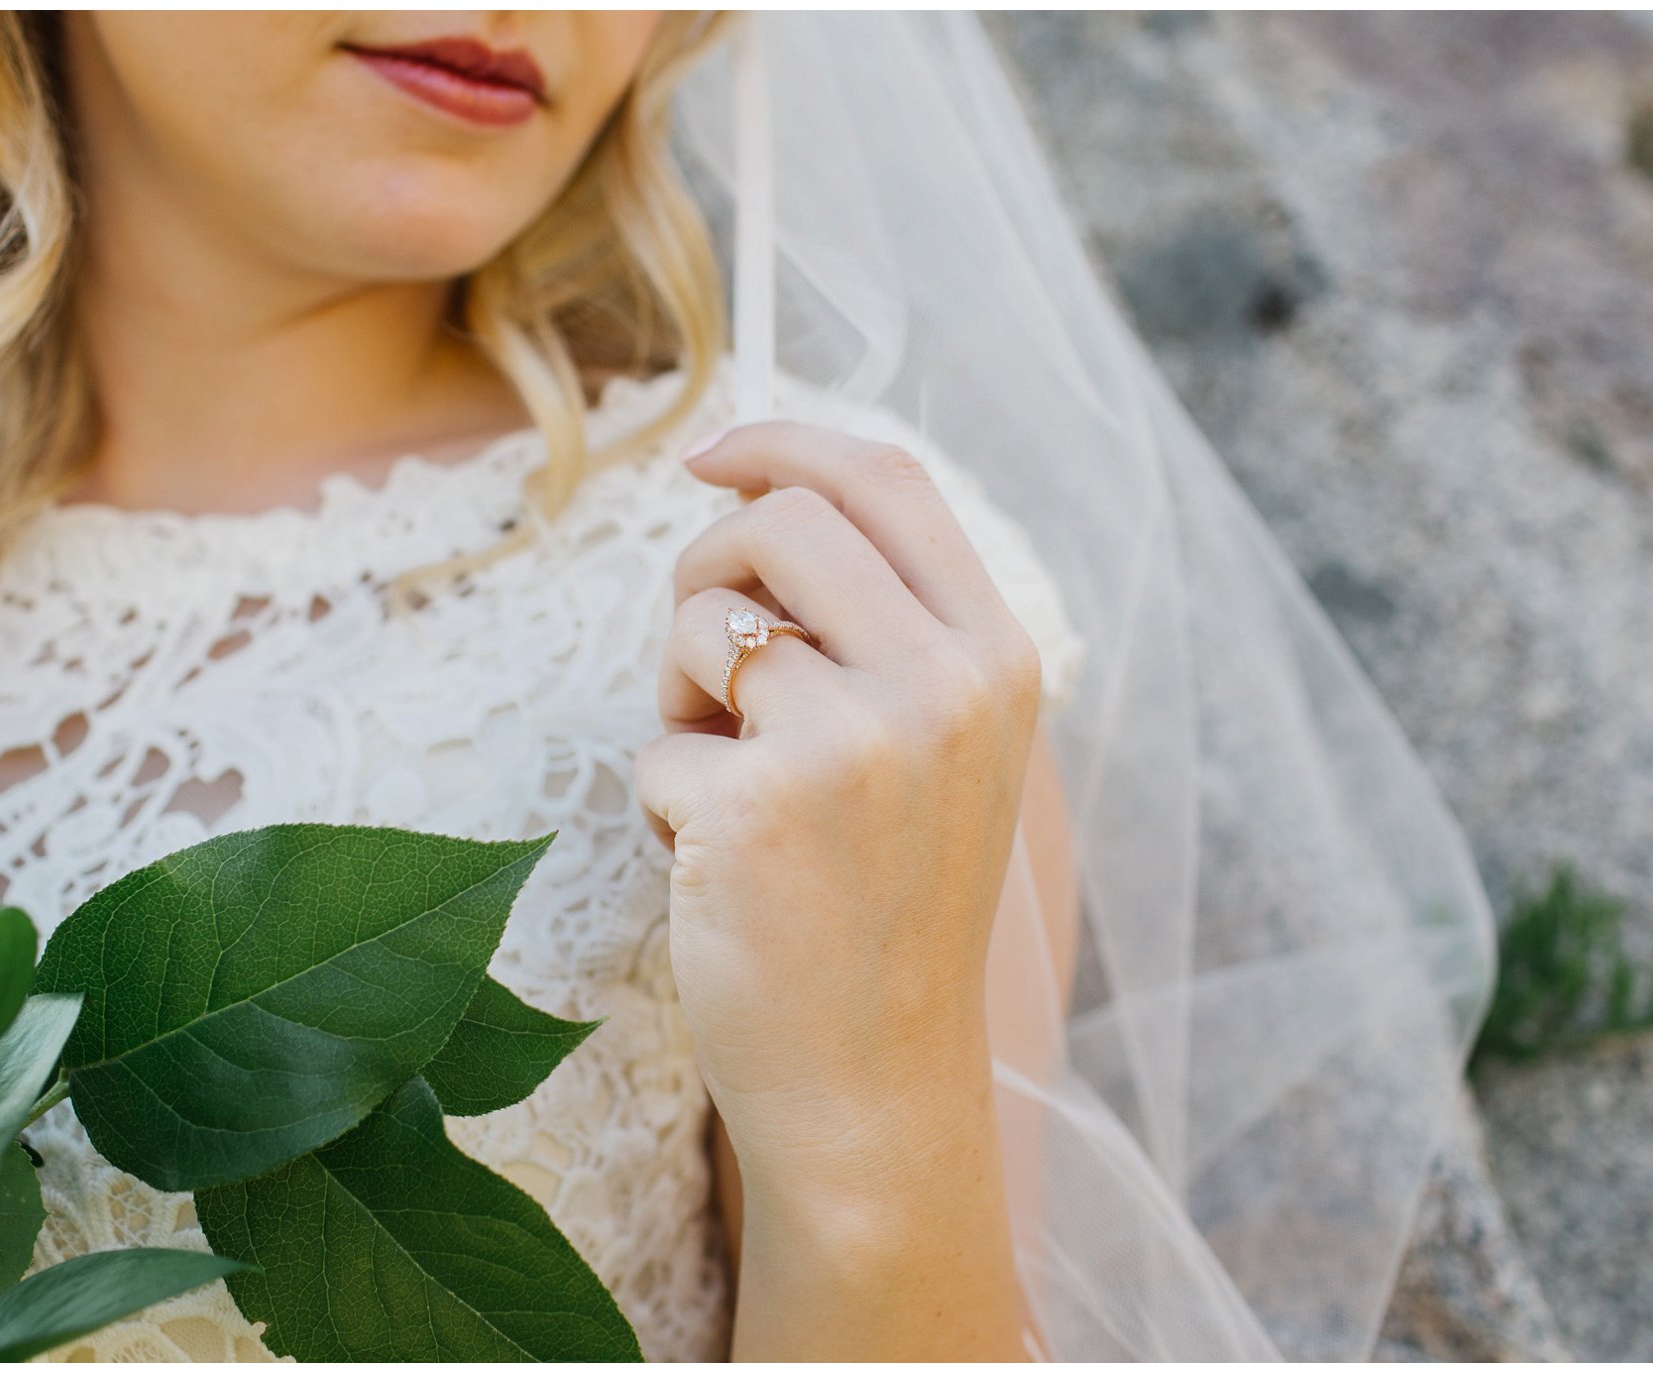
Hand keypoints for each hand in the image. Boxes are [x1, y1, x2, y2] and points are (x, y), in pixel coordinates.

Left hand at [635, 421, 1043, 1207]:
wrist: (874, 1086)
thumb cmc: (885, 910)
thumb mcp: (939, 752)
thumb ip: (888, 629)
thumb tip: (764, 498)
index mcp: (996, 659)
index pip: (889, 478)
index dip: (786, 441)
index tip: (708, 455)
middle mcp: (944, 686)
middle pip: (779, 520)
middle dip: (706, 565)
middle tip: (702, 660)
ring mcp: (854, 745)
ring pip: (702, 621)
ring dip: (679, 688)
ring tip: (721, 778)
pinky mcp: (757, 808)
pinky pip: (656, 742)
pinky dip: (663, 797)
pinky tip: (715, 869)